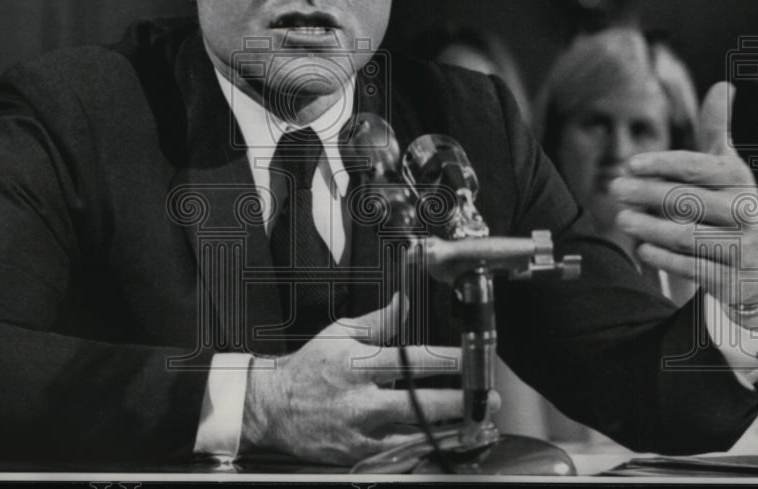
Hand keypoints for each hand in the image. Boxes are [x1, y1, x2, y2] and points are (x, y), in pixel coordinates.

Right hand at [241, 294, 468, 464]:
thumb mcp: (340, 333)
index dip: (446, 360)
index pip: (411, 361)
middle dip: (457, 401)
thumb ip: (378, 320)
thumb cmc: (308, 367)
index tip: (471, 359)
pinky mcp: (356, 454)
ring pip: (413, 434)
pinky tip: (444, 444)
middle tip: (486, 399)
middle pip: (419, 403)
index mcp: (357, 365)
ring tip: (475, 424)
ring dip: (449, 430)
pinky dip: (422, 449)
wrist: (272, 406)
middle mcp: (360, 400)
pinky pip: (397, 455)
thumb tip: (404, 302)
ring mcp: (359, 431)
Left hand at [611, 82, 757, 309]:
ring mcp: (741, 247)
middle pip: (688, 201)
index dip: (663, 164)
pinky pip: (693, 267)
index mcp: (739, 181)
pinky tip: (641, 249)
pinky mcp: (732, 278)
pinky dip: (664, 258)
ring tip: (621, 219)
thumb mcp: (727, 168)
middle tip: (615, 189)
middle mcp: (744, 212)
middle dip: (648, 194)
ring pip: (688, 236)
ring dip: (650, 227)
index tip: (631, 163)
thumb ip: (716, 131)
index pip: (698, 168)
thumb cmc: (732, 203)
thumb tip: (721, 86)